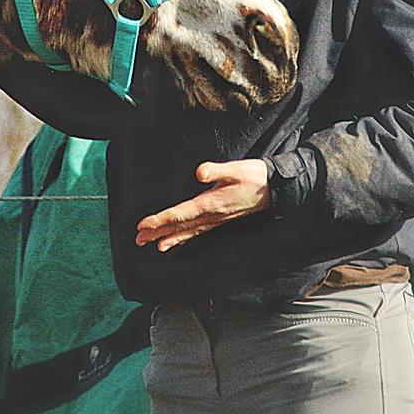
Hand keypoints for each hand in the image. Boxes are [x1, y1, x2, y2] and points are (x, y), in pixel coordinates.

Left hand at [135, 159, 270, 251]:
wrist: (275, 188)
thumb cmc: (255, 176)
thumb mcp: (236, 169)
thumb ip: (216, 170)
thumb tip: (199, 172)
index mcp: (211, 203)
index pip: (180, 214)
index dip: (160, 220)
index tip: (143, 225)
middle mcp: (212, 215)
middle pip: (179, 226)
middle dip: (158, 232)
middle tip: (138, 240)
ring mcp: (216, 219)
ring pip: (188, 231)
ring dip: (169, 237)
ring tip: (152, 244)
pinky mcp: (220, 219)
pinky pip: (198, 231)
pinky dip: (185, 237)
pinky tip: (177, 241)